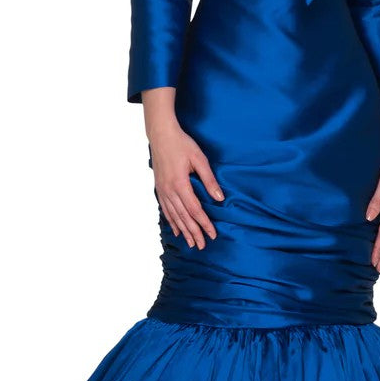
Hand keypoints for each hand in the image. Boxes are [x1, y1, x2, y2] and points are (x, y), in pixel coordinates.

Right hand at [142, 88, 223, 249]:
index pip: (195, 210)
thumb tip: (219, 198)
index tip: (212, 234)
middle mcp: (169, 190)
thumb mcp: (199, 159)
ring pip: (174, 216)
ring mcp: (162, 190)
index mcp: (180, 184)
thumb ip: (209, 180)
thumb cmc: (182, 144)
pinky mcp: (159, 188)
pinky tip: (177, 230)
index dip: (204, 224)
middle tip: (203, 245)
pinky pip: (166, 209)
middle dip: (194, 232)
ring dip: (183, 230)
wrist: (161, 134)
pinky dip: (172, 221)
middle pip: (184, 217)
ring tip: (191, 243)